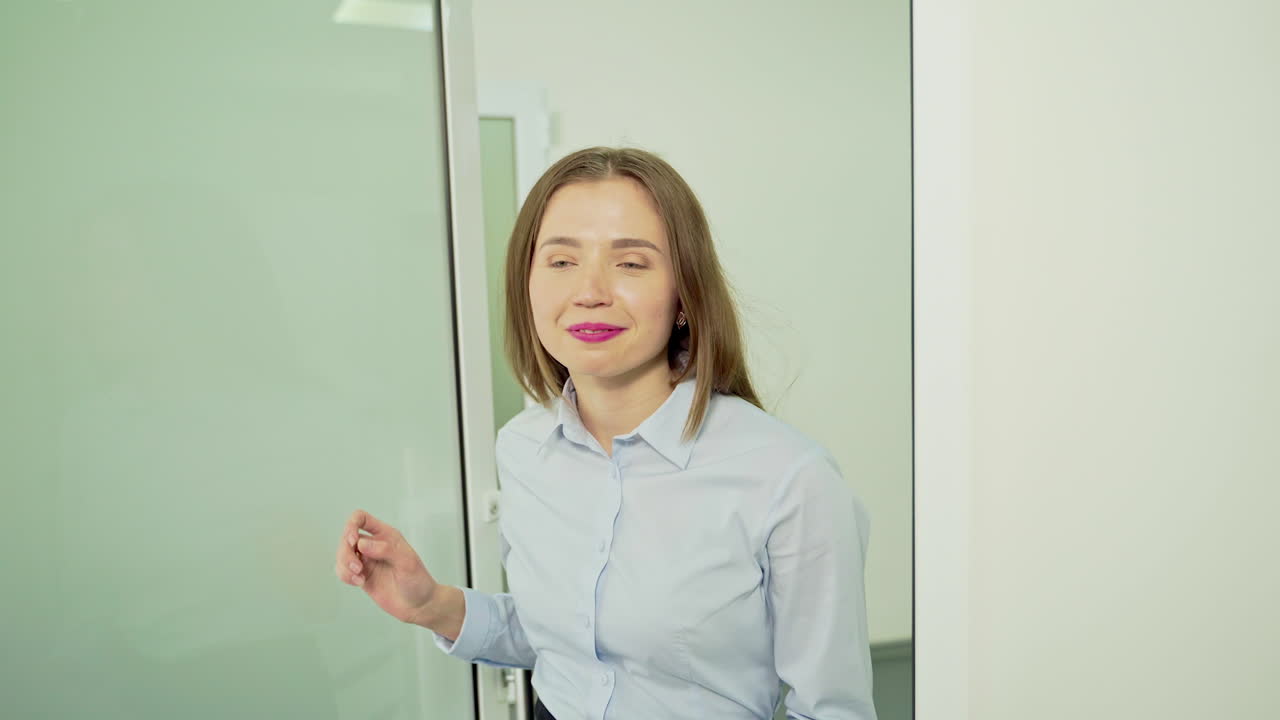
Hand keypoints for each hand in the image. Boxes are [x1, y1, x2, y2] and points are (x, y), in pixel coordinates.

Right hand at [334, 509, 438, 624]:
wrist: (418, 605)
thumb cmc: (418, 581)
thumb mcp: (407, 562)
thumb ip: (386, 550)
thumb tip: (361, 543)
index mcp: (386, 535)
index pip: (361, 518)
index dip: (351, 525)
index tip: (354, 541)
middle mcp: (373, 545)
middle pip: (346, 538)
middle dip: (345, 552)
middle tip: (358, 568)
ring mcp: (366, 560)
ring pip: (342, 555)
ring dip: (344, 565)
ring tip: (358, 578)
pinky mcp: (361, 575)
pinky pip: (342, 570)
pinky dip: (345, 576)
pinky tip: (358, 582)